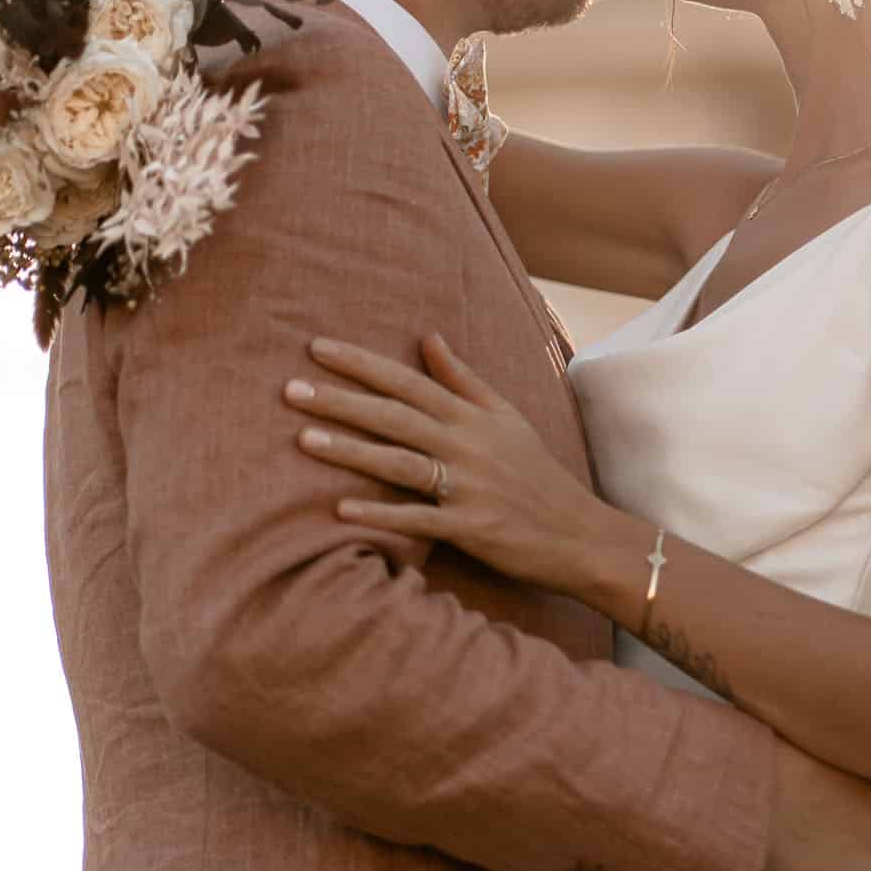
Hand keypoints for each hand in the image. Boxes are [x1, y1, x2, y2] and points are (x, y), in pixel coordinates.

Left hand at [284, 333, 621, 590]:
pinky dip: (380, 514)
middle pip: (396, 416)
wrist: (580, 533)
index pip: (409, 381)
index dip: (362, 364)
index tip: (317, 348)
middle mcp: (469, 445)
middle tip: (290, 390)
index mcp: (473, 417)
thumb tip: (427, 337)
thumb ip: (464, 379)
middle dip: (341, 400)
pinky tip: (340, 510)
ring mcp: (469, 487)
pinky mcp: (471, 528)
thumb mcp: (508, 418)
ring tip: (303, 440)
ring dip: (350, 451)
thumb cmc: (538, 475)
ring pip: (400, 462)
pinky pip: (417, 519)